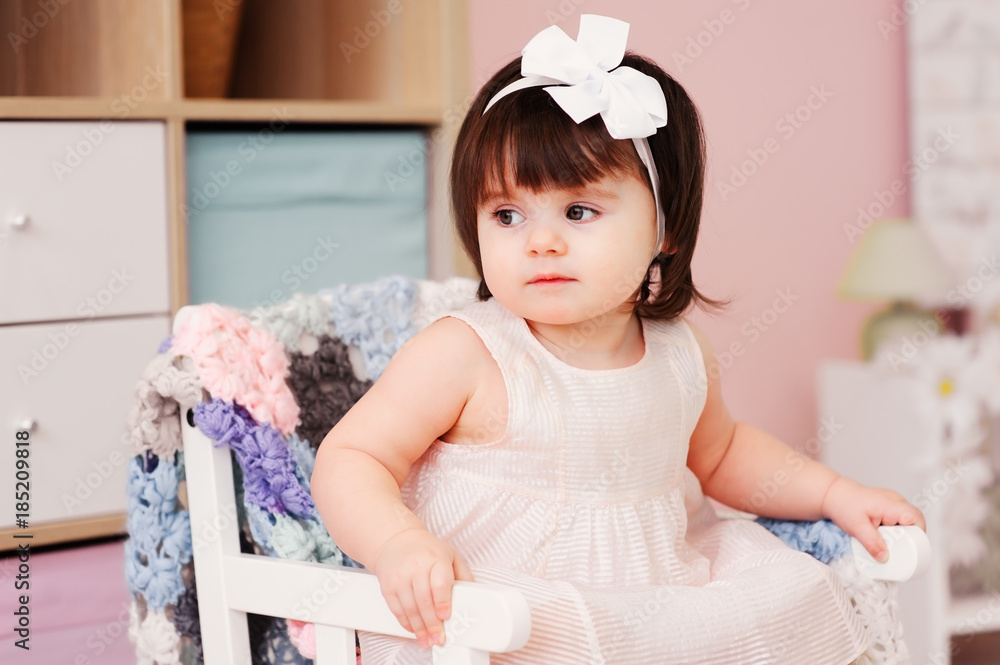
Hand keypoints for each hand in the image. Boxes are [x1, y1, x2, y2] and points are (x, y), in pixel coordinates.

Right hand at [373, 528, 474, 648]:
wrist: (397, 540)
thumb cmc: (427, 550)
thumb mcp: (450, 555)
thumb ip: (463, 575)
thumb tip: (475, 596)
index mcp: (435, 558)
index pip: (439, 582)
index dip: (442, 602)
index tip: (445, 616)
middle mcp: (416, 566)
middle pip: (424, 600)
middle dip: (432, 623)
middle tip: (439, 637)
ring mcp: (400, 576)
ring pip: (410, 608)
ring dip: (419, 628)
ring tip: (427, 639)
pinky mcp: (388, 586)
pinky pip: (396, 609)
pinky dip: (406, 623)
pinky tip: (414, 629)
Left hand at [821, 476, 925, 561]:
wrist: (832, 494)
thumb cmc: (844, 506)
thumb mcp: (856, 527)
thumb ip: (871, 543)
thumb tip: (885, 558)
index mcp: (892, 504)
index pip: (916, 518)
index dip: (918, 535)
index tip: (910, 548)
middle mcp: (896, 501)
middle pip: (914, 522)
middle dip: (909, 538)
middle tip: (897, 549)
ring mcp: (893, 502)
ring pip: (906, 521)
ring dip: (901, 534)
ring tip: (887, 543)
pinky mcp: (888, 506)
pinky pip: (898, 519)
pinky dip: (894, 529)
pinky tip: (884, 536)